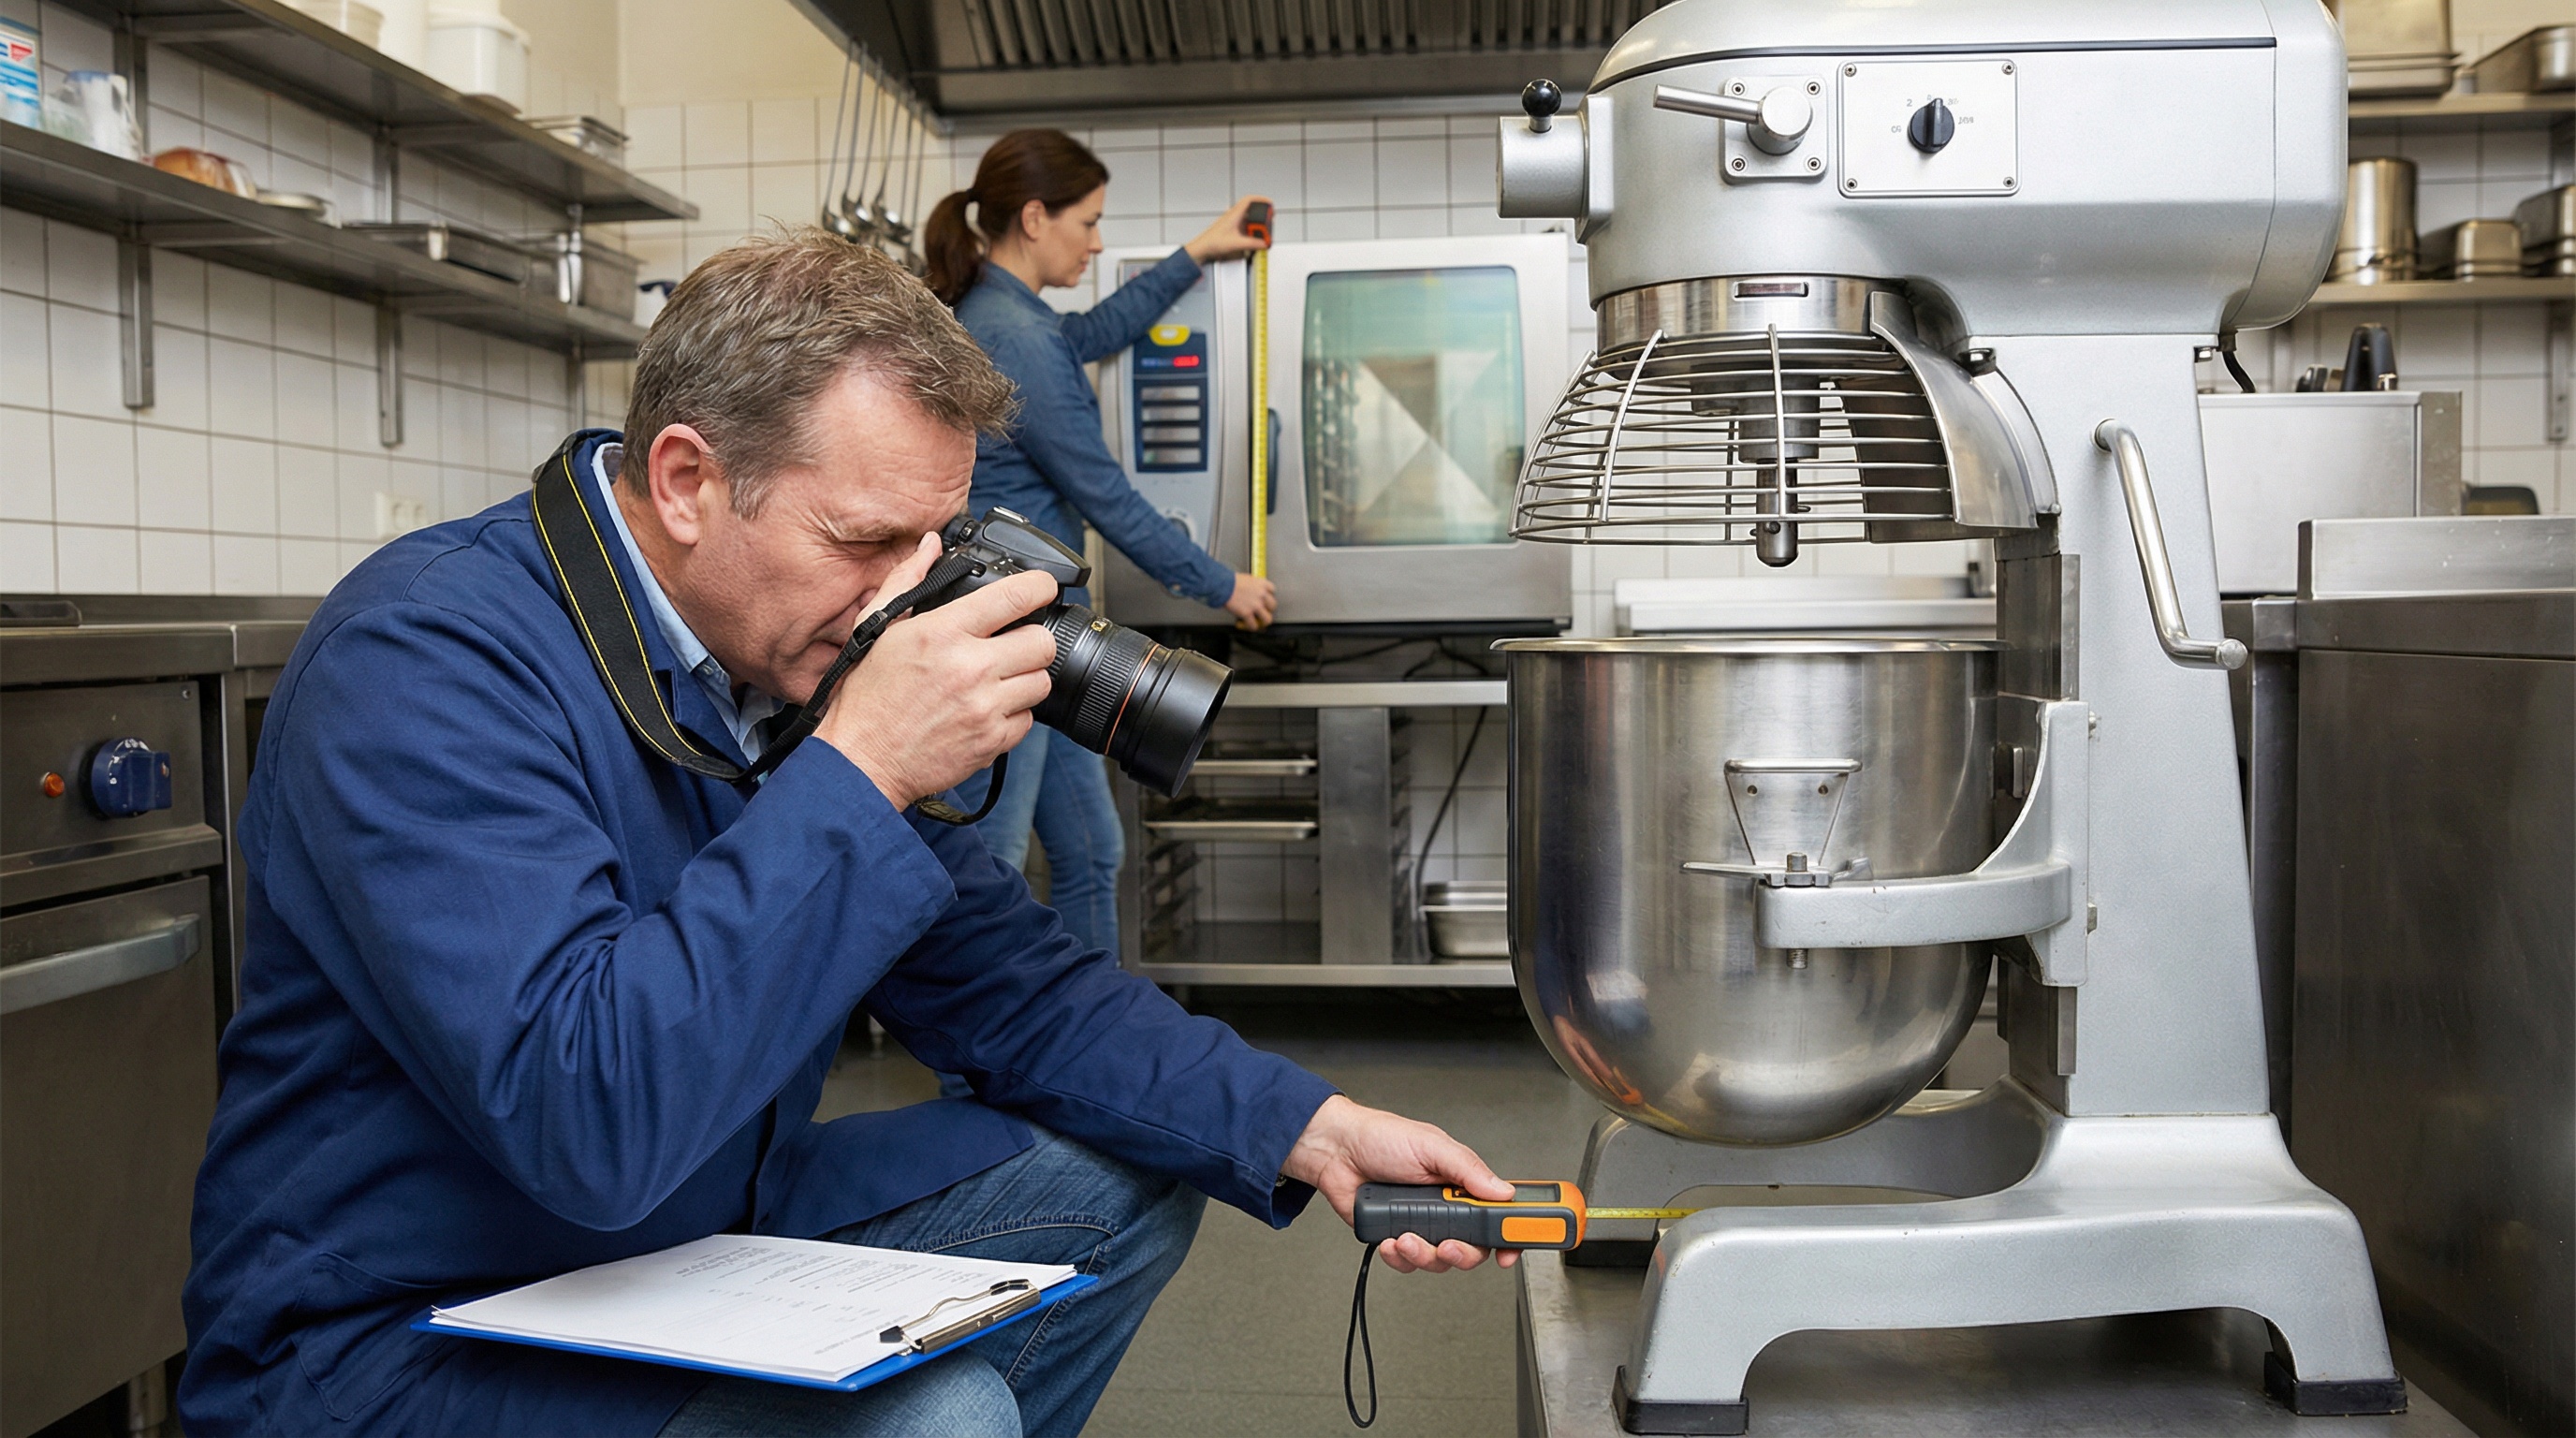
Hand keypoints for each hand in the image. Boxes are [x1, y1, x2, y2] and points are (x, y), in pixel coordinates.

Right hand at [817, 533, 1060, 810]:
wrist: (862, 761)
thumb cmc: (868, 697)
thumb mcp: (878, 629)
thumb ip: (908, 580)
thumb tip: (930, 545)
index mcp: (942, 633)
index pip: (1013, 597)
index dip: (1040, 586)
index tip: (1044, 587)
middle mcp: (969, 668)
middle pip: (1042, 642)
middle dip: (1033, 640)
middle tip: (1015, 644)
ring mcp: (984, 707)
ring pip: (1041, 682)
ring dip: (1025, 679)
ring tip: (998, 681)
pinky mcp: (991, 742)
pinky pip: (1028, 720)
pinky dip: (1014, 715)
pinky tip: (988, 710)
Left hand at [1183, 196, 1273, 264]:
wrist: (1202, 248)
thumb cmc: (1212, 242)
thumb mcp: (1236, 243)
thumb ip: (1252, 244)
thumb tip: (1263, 243)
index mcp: (1234, 214)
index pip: (1249, 199)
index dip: (1261, 199)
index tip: (1270, 204)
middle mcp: (1233, 215)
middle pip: (1251, 209)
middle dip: (1262, 213)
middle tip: (1269, 219)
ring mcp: (1231, 221)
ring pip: (1248, 217)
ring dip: (1256, 222)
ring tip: (1262, 231)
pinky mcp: (1230, 228)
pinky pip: (1244, 225)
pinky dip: (1251, 229)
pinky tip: (1252, 237)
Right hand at [1223, 572, 1276, 629]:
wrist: (1223, 585)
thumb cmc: (1231, 580)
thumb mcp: (1247, 578)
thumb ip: (1253, 585)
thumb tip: (1251, 591)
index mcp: (1262, 584)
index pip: (1272, 590)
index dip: (1269, 595)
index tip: (1265, 598)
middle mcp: (1262, 595)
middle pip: (1273, 605)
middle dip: (1268, 609)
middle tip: (1263, 611)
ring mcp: (1256, 605)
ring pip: (1267, 618)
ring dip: (1264, 621)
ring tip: (1260, 622)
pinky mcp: (1247, 614)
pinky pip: (1254, 625)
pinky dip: (1252, 627)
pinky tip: (1250, 626)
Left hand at [1281, 1094, 1518, 1273]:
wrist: (1335, 1150)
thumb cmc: (1382, 1137)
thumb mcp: (1431, 1146)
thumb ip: (1468, 1169)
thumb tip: (1502, 1190)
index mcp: (1461, 1184)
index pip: (1495, 1215)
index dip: (1507, 1237)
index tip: (1508, 1252)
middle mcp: (1445, 1208)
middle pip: (1472, 1248)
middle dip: (1461, 1254)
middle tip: (1447, 1245)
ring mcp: (1420, 1225)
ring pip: (1438, 1261)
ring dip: (1422, 1255)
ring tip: (1404, 1237)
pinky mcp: (1394, 1238)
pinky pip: (1406, 1264)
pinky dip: (1397, 1257)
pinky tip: (1387, 1239)